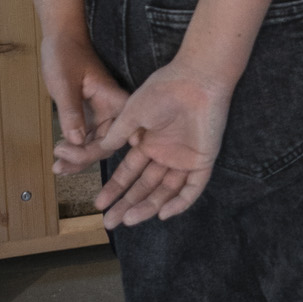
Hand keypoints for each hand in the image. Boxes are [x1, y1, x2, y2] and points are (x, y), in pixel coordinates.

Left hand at [43, 25, 127, 157]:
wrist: (62, 39)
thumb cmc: (65, 55)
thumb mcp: (64, 84)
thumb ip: (72, 112)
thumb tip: (78, 142)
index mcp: (115, 99)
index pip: (114, 135)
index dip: (96, 150)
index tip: (70, 151)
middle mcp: (114, 109)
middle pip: (106, 144)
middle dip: (84, 157)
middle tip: (58, 160)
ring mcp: (103, 113)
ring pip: (96, 145)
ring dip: (78, 158)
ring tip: (57, 166)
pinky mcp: (92, 115)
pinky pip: (88, 138)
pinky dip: (75, 150)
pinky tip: (61, 158)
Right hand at [59, 57, 232, 228]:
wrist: (196, 80)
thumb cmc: (163, 90)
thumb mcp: (133, 113)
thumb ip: (118, 135)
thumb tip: (102, 150)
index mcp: (149, 142)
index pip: (130, 172)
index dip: (115, 188)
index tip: (99, 203)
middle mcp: (166, 153)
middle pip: (145, 186)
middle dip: (127, 204)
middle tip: (109, 222)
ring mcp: (184, 158)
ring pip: (165, 191)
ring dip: (148, 206)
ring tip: (128, 220)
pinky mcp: (203, 160)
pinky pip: (192, 188)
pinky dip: (179, 203)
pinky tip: (162, 214)